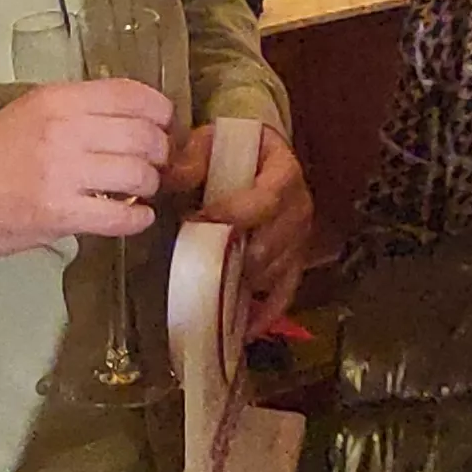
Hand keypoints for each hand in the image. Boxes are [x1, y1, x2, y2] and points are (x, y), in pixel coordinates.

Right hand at [0, 79, 173, 261]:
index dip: (160, 114)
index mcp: (57, 99)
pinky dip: (136, 219)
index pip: (134, 95)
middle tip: (154, 165)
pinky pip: (122, 216)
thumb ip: (75, 112)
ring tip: (136, 192)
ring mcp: (62, 173)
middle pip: (145, 136)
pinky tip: (131, 217)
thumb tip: (131, 120)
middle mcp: (64, 129)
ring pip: (140, 175)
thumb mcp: (27, 112)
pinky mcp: (59, 214)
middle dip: (159, 154)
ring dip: (148, 187)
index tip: (163, 127)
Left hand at [166, 121, 316, 335]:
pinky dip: (265, 314)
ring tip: (211, 285)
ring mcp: (299, 239)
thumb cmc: (229, 154)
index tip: (203, 219)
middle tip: (201, 258)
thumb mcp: (209, 143)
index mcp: (283, 170)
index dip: (237, 211)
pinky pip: (284, 294)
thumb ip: (191, 158)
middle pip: (274, 241)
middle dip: (236, 254)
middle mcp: (300, 206)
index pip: (269, 197)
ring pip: (275, 271)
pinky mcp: (293, 263)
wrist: (252, 161)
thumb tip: (171, 176)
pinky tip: (243, 328)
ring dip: (243, 281)